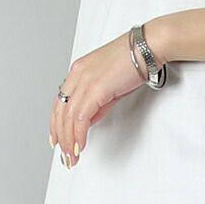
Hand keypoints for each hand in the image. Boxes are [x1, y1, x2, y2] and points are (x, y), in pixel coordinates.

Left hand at [49, 31, 155, 167]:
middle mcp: (78, 74)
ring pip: (68, 117)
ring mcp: (85, 81)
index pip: (60, 102)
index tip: (57, 139)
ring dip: (68, 140)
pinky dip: (78, 134)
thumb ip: (98, 102)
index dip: (56, 123)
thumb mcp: (111, 82)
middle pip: (60, 112)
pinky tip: (80, 145)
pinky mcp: (96, 89)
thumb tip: (90, 119)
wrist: (148, 47)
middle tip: (65, 155)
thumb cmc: (136, 58)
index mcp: (79, 70)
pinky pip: (80, 118)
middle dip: (60, 137)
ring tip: (73, 156)